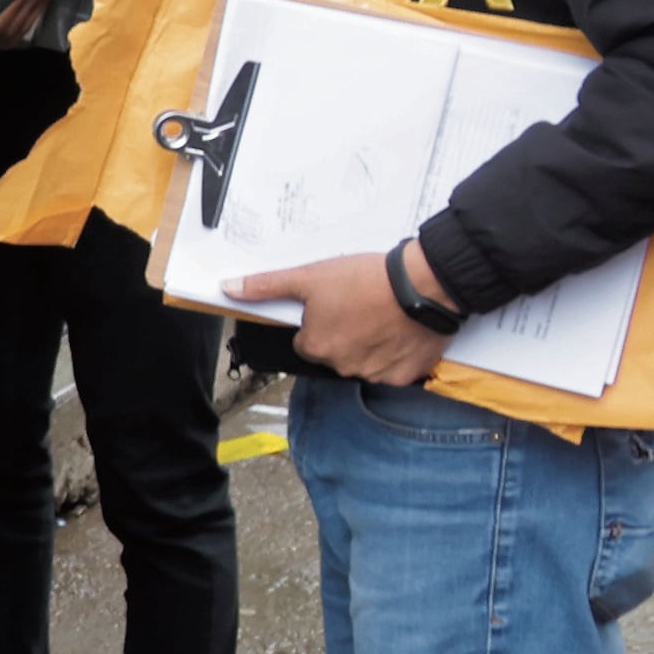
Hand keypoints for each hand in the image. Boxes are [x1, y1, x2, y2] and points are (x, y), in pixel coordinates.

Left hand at [229, 241, 454, 384]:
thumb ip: (267, 286)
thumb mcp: (311, 277)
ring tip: (384, 316)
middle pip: (334, 353)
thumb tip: (229, 289)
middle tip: (362, 307)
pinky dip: (396, 354)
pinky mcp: (405, 375)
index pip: (307, 341)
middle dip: (344, 334)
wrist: (424, 284)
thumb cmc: (366, 279)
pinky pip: (393, 369)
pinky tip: (401, 331)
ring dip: (370, 345)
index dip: (320, 321)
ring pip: (363, 362)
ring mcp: (375, 374)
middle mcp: (342, 367)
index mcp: (315, 347)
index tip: (338, 304)